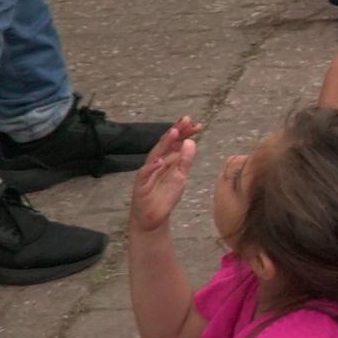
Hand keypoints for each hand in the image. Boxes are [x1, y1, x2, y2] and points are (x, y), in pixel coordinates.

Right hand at [127, 116, 201, 232]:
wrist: (153, 218)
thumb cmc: (165, 195)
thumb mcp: (180, 176)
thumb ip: (185, 160)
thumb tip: (192, 142)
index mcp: (167, 160)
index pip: (175, 143)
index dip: (185, 133)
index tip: (197, 124)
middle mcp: (156, 163)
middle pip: (165, 144)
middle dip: (175, 131)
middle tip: (186, 120)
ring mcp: (147, 173)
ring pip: (155, 155)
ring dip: (164, 144)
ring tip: (174, 132)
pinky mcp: (140, 185)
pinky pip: (145, 174)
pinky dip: (151, 167)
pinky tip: (160, 161)